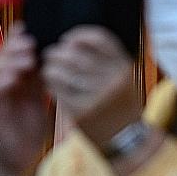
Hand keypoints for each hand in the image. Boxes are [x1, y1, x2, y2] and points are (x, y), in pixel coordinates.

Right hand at [0, 28, 48, 175]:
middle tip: (28, 44)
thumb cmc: (33, 129)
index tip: (25, 28)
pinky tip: (12, 79)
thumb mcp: (41, 98)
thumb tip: (49, 55)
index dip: (12, 39)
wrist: (25, 161)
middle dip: (11, 49)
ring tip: (24, 60)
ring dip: (6, 64)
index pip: (7, 53)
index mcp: (10, 80)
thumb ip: (41, 79)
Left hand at [42, 25, 141, 147]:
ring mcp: (97, 98)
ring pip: (63, 72)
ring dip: (50, 68)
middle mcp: (112, 80)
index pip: (99, 39)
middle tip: (50, 54)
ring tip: (48, 68)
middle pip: (76, 54)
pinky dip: (51, 84)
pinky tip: (50, 84)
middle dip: (57, 52)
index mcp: (123, 67)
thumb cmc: (121, 104)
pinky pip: (59, 91)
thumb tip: (72, 42)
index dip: (78, 35)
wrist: (128, 140)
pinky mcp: (83, 113)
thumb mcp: (123, 78)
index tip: (67, 39)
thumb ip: (106, 60)